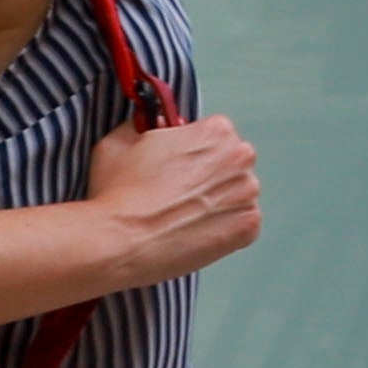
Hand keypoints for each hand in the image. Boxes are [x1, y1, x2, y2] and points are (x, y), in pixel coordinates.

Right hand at [87, 114, 261, 285]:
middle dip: (209, 176)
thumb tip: (144, 125)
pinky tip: (194, 233)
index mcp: (216, 130)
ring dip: (218, 203)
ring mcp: (248, 193)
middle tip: (178, 195)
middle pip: (230, 163)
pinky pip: (241, 224)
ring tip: (183, 217)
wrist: (121, 242)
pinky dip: (223, 230)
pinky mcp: (249, 225)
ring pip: (237, 194)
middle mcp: (241, 156)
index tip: (177, 167)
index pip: (212, 135)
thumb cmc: (119, 194)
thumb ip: (139, 127)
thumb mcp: (118, 143)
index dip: (191, 153)